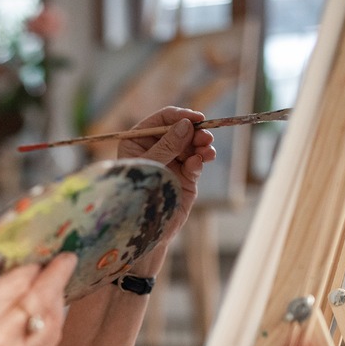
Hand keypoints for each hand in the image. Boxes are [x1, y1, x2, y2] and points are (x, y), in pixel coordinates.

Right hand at [0, 252, 77, 345]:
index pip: (17, 280)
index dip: (32, 264)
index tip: (39, 253)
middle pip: (40, 297)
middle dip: (56, 275)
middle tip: (65, 258)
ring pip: (51, 320)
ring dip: (57, 298)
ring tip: (56, 283)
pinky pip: (48, 344)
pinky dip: (52, 323)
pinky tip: (49, 311)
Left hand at [117, 106, 216, 248]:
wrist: (146, 229)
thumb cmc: (137, 194)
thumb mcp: (149, 165)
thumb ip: (167, 146)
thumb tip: (185, 125)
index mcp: (138, 141)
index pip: (161, 120)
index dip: (180, 116)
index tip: (196, 118)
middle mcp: (156, 147)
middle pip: (180, 129)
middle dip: (195, 131)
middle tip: (206, 137)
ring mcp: (172, 161)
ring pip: (192, 144)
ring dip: (202, 144)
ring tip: (207, 151)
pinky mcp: (185, 175)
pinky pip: (196, 161)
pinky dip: (201, 159)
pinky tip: (200, 162)